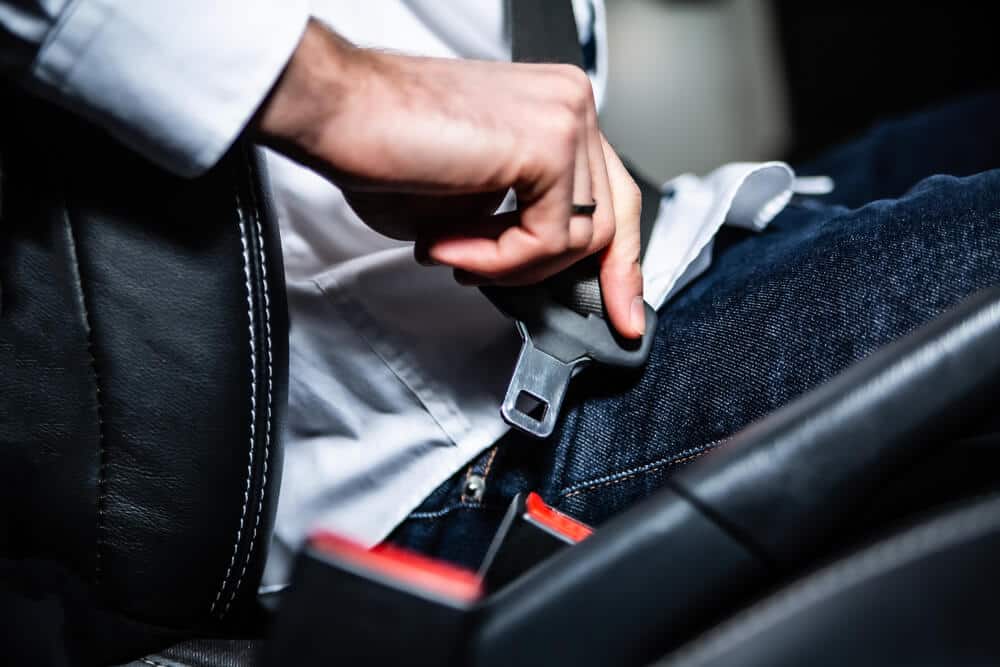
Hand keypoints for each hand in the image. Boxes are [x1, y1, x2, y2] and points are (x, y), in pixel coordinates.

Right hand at [255, 20, 643, 336]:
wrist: (341, 113)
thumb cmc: (387, 149)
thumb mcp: (473, 206)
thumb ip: (518, 230)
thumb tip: (538, 276)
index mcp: (556, 109)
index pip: (611, 191)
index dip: (620, 259)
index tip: (621, 309)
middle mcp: (570, 104)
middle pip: (614, 214)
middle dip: (597, 278)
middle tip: (581, 316)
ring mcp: (565, 119)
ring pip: (581, 236)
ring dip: (513, 266)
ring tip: (456, 255)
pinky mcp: (549, 143)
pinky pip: (549, 238)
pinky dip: (500, 261)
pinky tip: (450, 246)